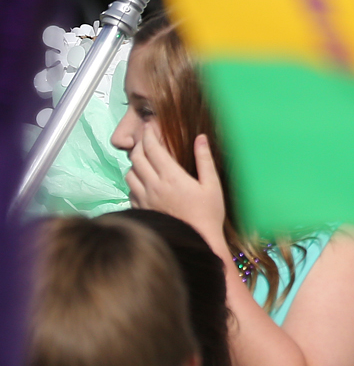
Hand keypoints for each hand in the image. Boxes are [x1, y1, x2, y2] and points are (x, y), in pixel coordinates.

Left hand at [127, 127, 228, 256]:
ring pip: (129, 173)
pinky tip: (143, 181)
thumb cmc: (208, 213)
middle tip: (145, 138)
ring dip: (134, 163)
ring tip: (143, 159)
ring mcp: (144, 198)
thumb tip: (200, 138)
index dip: (149, 134)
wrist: (196, 241)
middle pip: (137, 158)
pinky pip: (130, 190)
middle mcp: (153, 185)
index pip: (153, 148)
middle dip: (139, 144)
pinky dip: (134, 181)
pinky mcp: (141, 209)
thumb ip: (204, 159)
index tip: (149, 125)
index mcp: (171, 176)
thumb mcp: (212, 184)